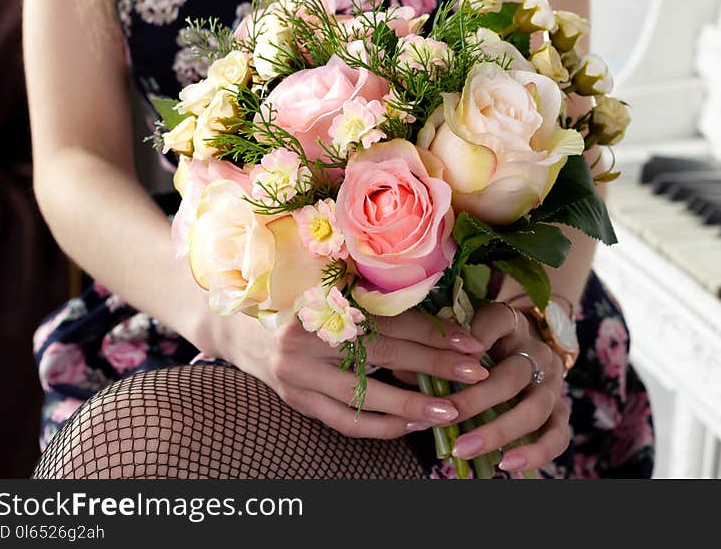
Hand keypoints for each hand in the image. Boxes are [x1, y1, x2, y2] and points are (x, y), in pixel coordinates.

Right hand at [223, 310, 487, 439]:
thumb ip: (380, 307)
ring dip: (412, 404)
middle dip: (434, 365)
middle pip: (383, 353)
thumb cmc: (302, 306)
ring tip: (450, 409)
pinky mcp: (298, 400)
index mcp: (323, 299)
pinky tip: (412, 424)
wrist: (245, 330)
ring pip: (365, 395)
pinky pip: (346, 421)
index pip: (390, 320)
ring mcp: (299, 372)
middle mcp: (309, 336)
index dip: (434, 332)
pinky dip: (382, 426)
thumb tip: (444, 326)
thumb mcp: (337, 294)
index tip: (471, 343)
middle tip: (475, 373)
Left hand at [445, 302, 570, 472]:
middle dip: (475, 400)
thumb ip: (438, 348)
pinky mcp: (561, 409)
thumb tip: (405, 372)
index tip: (447, 355)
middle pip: (512, 376)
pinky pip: (558, 436)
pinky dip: (535, 454)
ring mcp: (552, 382)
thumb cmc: (484, 338)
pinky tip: (506, 465)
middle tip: (444, 416)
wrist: (525, 343)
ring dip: (498, 432)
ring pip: (534, 410)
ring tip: (464, 449)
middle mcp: (537, 352)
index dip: (475, 338)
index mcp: (512, 323)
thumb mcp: (463, 331)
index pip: (497, 321)